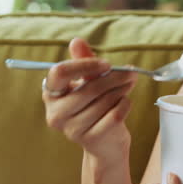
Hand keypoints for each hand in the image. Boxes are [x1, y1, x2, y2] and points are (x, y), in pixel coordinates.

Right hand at [43, 38, 137, 161]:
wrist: (105, 141)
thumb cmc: (94, 104)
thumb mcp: (88, 80)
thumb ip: (83, 60)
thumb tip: (76, 41)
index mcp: (51, 94)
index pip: (60, 72)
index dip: (85, 65)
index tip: (106, 64)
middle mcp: (56, 113)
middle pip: (88, 88)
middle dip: (114, 77)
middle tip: (131, 71)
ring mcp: (72, 129)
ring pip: (104, 101)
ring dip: (121, 89)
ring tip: (128, 84)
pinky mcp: (91, 140)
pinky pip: (114, 115)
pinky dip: (124, 104)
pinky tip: (125, 102)